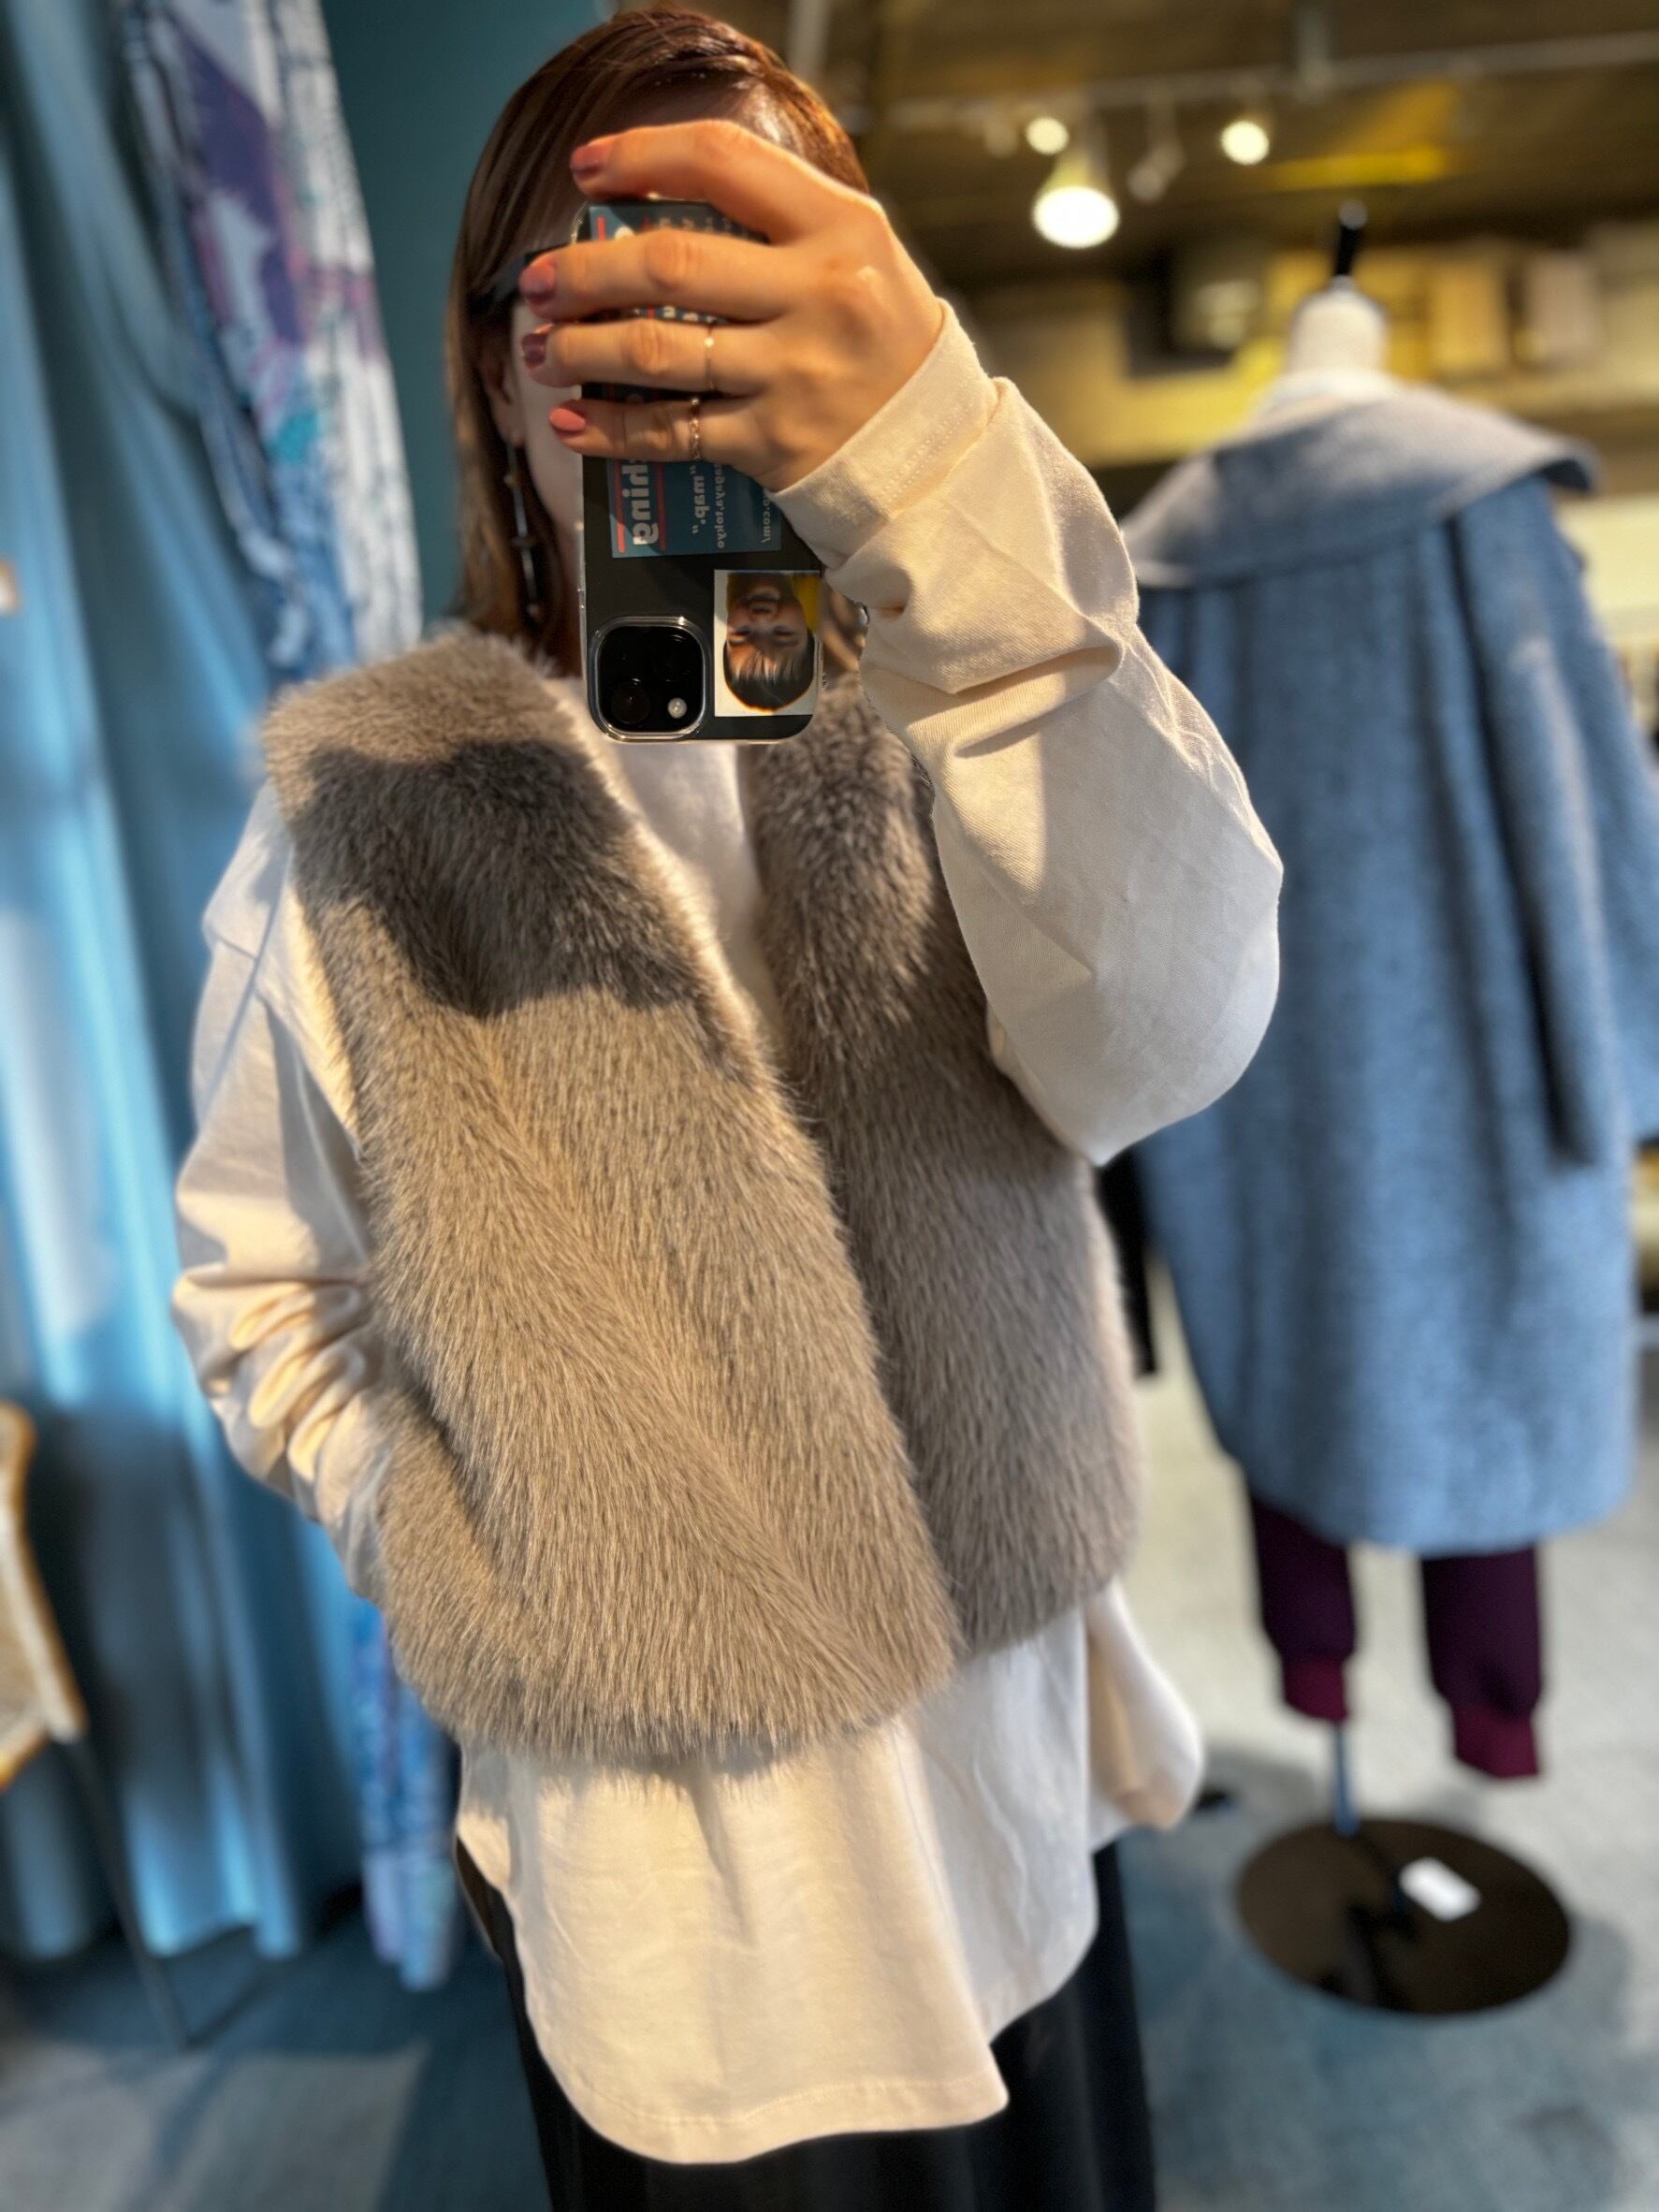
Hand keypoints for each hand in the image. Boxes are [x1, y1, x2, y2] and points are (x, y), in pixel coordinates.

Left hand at [516, 120, 944, 493]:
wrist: (934, 447)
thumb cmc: (877, 337)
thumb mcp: (854, 252)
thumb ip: (774, 219)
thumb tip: (648, 203)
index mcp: (839, 227)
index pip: (724, 162)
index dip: (642, 155)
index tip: (586, 169)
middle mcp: (820, 296)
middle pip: (670, 264)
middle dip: (584, 272)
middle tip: (539, 282)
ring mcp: (795, 374)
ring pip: (656, 352)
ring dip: (581, 351)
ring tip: (543, 350)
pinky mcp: (775, 444)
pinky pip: (672, 432)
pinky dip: (611, 430)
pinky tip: (572, 424)